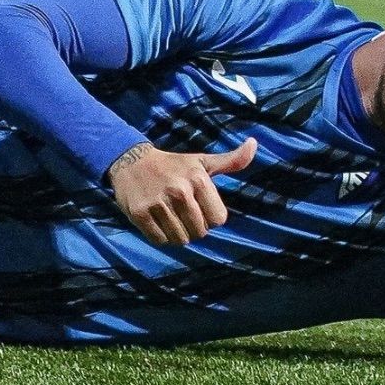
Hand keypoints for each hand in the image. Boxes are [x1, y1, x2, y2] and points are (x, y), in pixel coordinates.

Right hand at [107, 137, 256, 245]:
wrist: (132, 161)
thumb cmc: (173, 165)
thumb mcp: (202, 161)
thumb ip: (231, 160)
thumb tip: (253, 144)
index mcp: (198, 179)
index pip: (218, 220)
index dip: (210, 217)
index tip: (200, 206)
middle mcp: (179, 191)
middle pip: (200, 232)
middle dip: (195, 227)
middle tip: (183, 212)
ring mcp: (158, 203)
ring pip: (181, 239)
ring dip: (178, 234)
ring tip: (171, 217)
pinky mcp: (140, 214)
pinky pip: (160, 241)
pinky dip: (161, 237)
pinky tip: (158, 220)